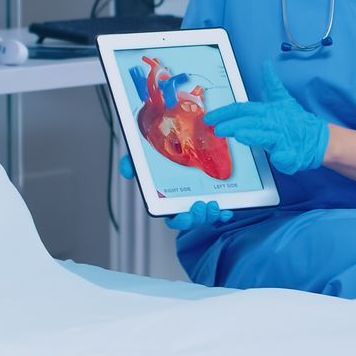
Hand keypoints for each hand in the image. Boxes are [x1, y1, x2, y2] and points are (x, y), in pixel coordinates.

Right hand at [117, 157, 234, 230]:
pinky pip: (220, 208)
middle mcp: (184, 203)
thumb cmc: (161, 152)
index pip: (172, 217)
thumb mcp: (143, 156)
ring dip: (211, 214)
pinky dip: (225, 211)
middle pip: (191, 220)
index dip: (179, 220)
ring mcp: (199, 200)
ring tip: (214, 204)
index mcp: (167, 200)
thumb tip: (127, 172)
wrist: (182, 135)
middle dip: (197, 219)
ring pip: (206, 215)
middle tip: (201, 206)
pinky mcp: (214, 194)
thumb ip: (132, 162)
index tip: (184, 216)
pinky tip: (228, 209)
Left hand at [203, 62, 329, 174]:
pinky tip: (278, 157)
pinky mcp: (292, 154)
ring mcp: (282, 139)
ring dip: (254, 135)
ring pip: (266, 136)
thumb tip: (266, 65)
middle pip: (251, 121)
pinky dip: (283, 157)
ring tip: (241, 135)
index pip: (242, 109)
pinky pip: (287, 156)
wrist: (317, 138)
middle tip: (217, 128)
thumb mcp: (283, 100)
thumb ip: (272, 84)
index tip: (209, 118)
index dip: (225, 112)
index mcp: (267, 111)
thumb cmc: (295, 121)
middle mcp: (272, 123)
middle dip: (233, 124)